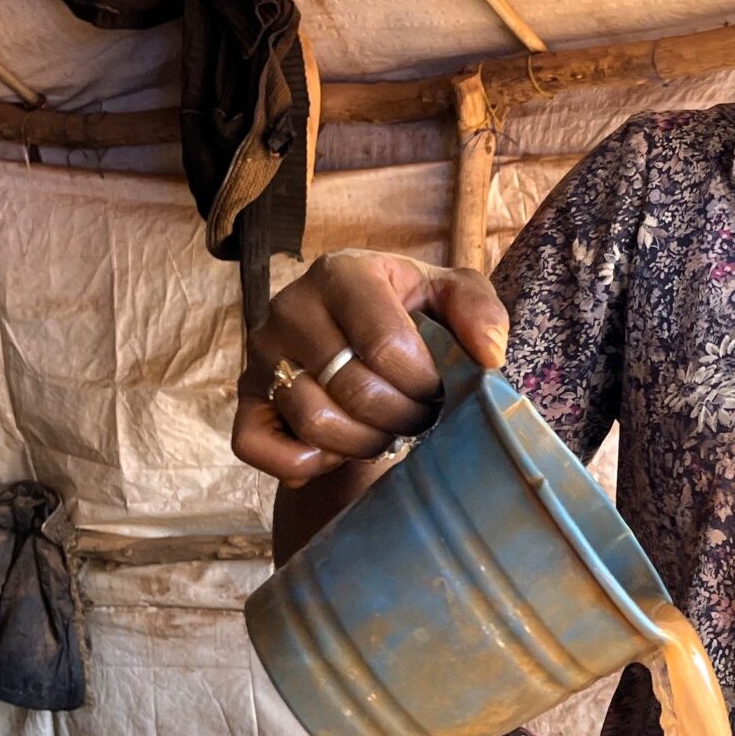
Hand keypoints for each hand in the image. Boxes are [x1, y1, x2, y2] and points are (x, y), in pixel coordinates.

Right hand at [231, 251, 507, 485]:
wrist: (346, 330)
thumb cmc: (405, 312)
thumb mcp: (447, 294)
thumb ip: (477, 309)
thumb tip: (490, 355)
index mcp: (342, 273)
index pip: (386, 345)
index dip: (423, 384)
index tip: (437, 391)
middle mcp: (290, 308)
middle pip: (355, 390)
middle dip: (403, 419)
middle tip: (418, 418)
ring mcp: (262, 355)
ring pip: (315, 423)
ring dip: (364, 444)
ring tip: (385, 433)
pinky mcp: (244, 398)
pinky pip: (257, 447)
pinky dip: (305, 463)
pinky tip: (336, 449)